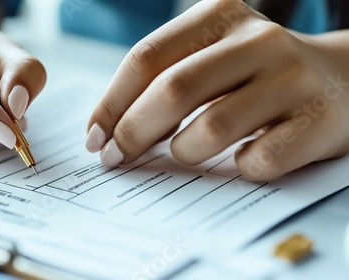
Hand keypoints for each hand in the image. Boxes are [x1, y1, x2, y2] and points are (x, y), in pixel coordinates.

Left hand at [86, 0, 348, 180]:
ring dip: (184, 151)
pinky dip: (237, 168)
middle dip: (133, 132)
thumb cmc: (258, 74)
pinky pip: (257, 161)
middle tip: (116, 158)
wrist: (343, 81)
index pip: (146, 58)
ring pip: (211, 129)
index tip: (94, 137)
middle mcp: (259, 40)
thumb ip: (164, 80)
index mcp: (220, 16)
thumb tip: (109, 130)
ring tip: (186, 152)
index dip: (112, 103)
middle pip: (173, 90)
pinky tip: (241, 158)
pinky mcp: (317, 123)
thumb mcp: (212, 57)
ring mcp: (292, 80)